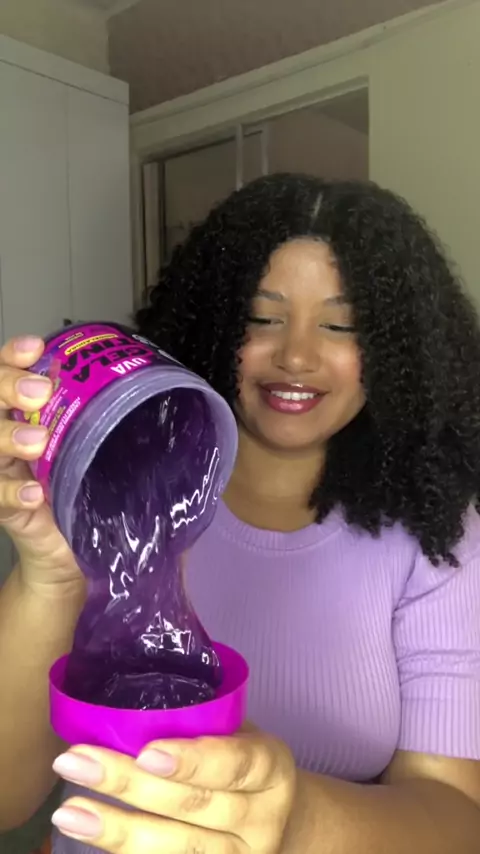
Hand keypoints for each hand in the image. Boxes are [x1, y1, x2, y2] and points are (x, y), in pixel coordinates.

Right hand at [0, 336, 80, 589]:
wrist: (74, 551)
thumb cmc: (86, 491)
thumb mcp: (97, 449)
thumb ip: (103, 420)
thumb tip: (143, 383)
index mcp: (26, 415)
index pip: (7, 374)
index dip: (12, 357)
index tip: (35, 349)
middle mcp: (6, 437)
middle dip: (7, 386)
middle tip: (38, 392)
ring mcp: (2, 473)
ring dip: (8, 436)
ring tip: (37, 442)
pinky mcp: (4, 511)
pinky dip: (13, 493)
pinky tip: (34, 493)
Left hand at [51, 727, 296, 853]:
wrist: (276, 818)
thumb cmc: (241, 759)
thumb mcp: (238, 732)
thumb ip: (200, 723)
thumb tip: (127, 702)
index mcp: (271, 768)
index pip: (233, 764)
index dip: (191, 761)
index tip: (146, 752)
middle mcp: (261, 819)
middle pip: (193, 807)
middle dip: (129, 785)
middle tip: (76, 762)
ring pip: (176, 847)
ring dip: (116, 829)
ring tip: (68, 812)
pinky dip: (125, 852)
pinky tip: (90, 832)